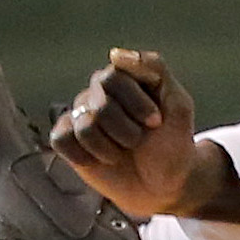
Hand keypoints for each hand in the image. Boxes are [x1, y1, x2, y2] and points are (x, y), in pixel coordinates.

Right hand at [50, 49, 239, 230]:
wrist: (164, 185)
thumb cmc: (172, 144)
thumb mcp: (178, 105)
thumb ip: (155, 69)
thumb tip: (115, 54)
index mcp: (123, 78)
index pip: (114, 77)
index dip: (136, 104)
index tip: (156, 123)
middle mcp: (97, 92)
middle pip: (100, 106)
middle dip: (127, 131)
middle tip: (140, 141)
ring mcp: (81, 115)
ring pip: (84, 128)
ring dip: (110, 148)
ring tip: (123, 153)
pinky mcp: (68, 139)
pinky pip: (61, 139)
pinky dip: (84, 156)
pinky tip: (101, 160)